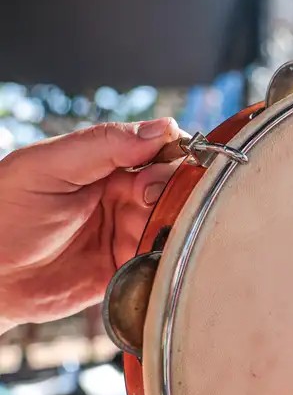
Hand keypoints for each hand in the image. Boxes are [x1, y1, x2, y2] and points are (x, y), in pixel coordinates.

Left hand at [0, 120, 181, 327]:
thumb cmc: (4, 216)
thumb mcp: (47, 167)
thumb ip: (102, 144)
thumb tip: (162, 128)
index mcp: (106, 163)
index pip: (159, 150)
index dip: (172, 158)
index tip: (162, 169)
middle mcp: (123, 195)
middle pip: (174, 189)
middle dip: (167, 197)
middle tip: (139, 206)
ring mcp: (128, 231)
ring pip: (174, 224)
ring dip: (162, 230)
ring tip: (129, 237)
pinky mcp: (131, 266)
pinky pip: (164, 260)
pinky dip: (161, 258)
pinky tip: (138, 257)